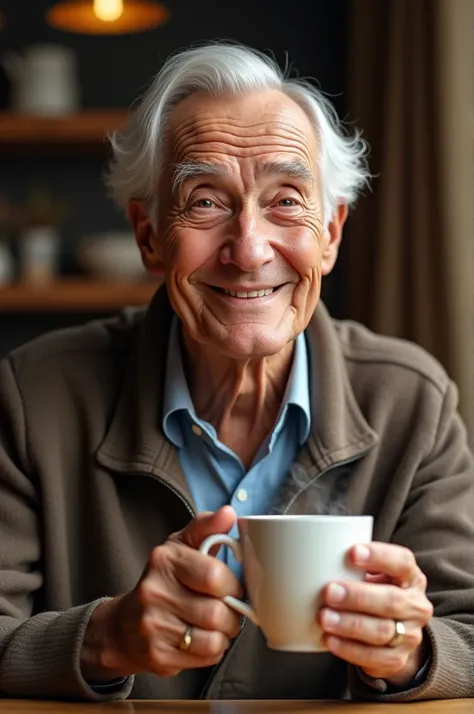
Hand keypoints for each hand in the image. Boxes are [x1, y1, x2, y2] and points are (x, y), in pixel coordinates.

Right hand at [81, 506, 242, 681]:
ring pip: (213, 639)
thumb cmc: (163, 581)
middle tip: (229, 611)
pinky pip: (205, 658)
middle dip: (232, 615)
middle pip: (216, 613)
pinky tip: (202, 639)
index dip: (233, 585)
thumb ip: (206, 527)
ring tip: (217, 626)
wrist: (124, 626)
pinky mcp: (157, 656)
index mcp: (164, 560)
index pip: (214, 576)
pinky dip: (213, 650)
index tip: (232, 587)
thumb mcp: (181, 546)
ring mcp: (153, 626)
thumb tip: (229, 512)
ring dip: (224, 635)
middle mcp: (154, 592)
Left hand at [318, 542, 432, 686]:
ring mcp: (410, 636)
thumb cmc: (375, 592)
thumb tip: (316, 557)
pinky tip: (330, 639)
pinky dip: (349, 648)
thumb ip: (354, 567)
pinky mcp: (397, 660)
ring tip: (324, 617)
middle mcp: (416, 606)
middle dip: (358, 596)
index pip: (402, 562)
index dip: (378, 556)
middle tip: (329, 592)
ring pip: (382, 630)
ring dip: (350, 624)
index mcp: (411, 577)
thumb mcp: (374, 575)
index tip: (351, 553)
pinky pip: (374, 657)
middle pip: (391, 600)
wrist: (396, 635)